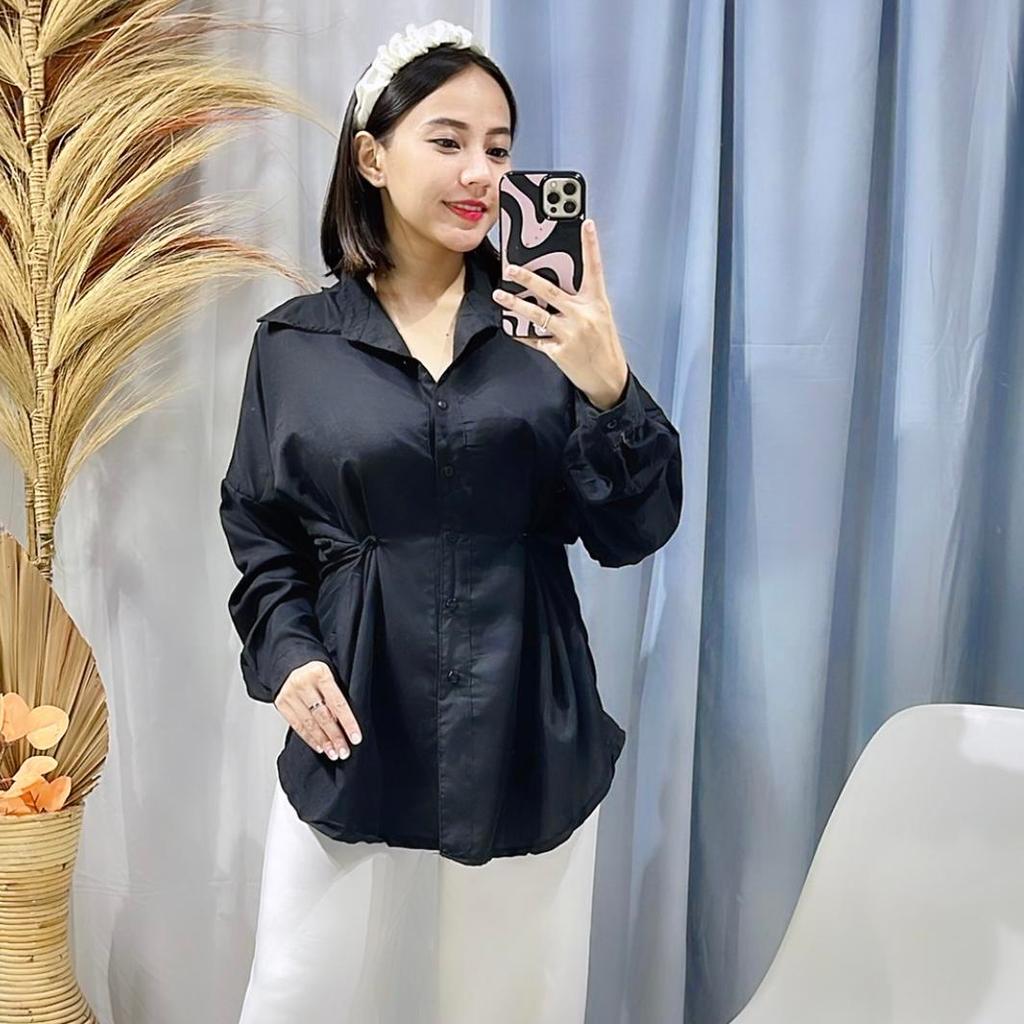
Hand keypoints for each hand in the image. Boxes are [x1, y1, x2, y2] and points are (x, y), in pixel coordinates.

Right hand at [274, 660, 361, 760]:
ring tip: (333, 753)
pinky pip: (297, 725)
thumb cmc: (316, 671)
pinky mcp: (281, 703)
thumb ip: (337, 694)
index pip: (338, 703)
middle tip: (344, 751)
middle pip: (323, 716)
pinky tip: (319, 746)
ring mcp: (290, 693)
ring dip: (323, 741)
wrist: (292, 661)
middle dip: (335, 737)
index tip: (356, 738)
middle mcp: (303, 683)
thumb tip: (348, 724)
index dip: (348, 723)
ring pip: (309, 723)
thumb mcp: (331, 674)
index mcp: (321, 673)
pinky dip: (309, 738)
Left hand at [492, 218, 629, 410]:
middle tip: (510, 268)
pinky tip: (511, 327)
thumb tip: (553, 289)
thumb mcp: (600, 318)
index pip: (595, 269)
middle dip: (527, 278)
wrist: (608, 380)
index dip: (591, 245)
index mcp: (597, 303)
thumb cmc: (604, 346)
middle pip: (550, 291)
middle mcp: (583, 316)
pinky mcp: (558, 352)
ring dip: (515, 304)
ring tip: (499, 295)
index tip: (586, 224)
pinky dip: (522, 333)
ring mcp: (570, 334)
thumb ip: (581, 303)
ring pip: (536, 315)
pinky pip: (535, 339)